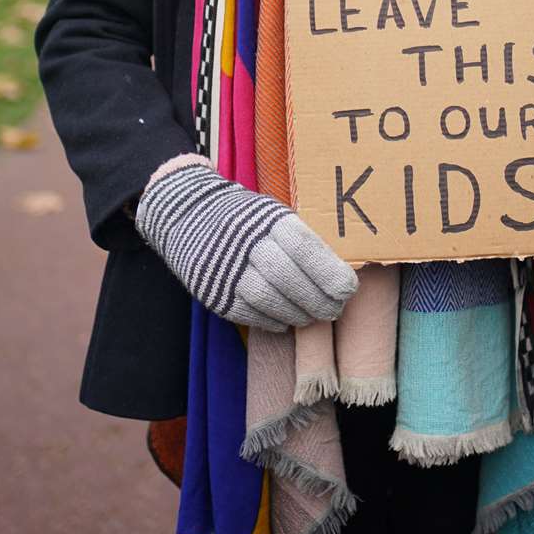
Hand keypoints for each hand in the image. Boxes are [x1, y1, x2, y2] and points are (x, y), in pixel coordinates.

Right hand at [135, 156, 357, 330]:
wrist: (185, 213)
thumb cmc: (244, 218)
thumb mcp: (272, 214)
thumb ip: (299, 240)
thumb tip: (337, 273)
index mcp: (267, 219)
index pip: (304, 246)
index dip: (329, 271)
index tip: (348, 289)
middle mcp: (245, 242)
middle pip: (288, 277)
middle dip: (317, 299)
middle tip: (335, 310)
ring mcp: (226, 268)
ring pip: (269, 299)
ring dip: (297, 314)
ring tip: (313, 317)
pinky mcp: (212, 291)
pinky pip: (248, 313)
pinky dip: (272, 321)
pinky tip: (286, 321)